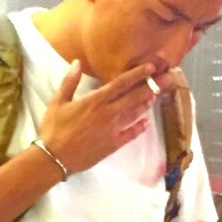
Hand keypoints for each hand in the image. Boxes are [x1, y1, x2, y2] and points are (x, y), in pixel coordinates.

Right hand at [38, 61, 172, 174]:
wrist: (55, 158)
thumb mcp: (58, 101)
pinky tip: (146, 122)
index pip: (121, 83)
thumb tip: (77, 62)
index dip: (138, 74)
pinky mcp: (112, 145)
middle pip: (135, 97)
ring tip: (157, 95)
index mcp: (96, 100)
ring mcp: (113, 130)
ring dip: (147, 104)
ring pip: (135, 114)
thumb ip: (70, 81)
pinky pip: (130, 134)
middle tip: (168, 79)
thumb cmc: (54, 129)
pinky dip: (139, 127)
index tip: (151, 67)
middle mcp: (108, 113)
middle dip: (152, 86)